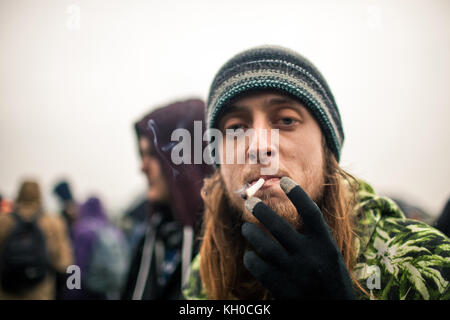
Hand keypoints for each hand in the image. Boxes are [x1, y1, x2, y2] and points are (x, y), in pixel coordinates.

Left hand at [241, 177, 354, 299]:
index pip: (311, 212)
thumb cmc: (329, 281)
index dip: (297, 194)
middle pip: (280, 225)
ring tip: (246, 228)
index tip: (284, 180)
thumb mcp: (329, 256)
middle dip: (261, 210)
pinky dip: (251, 258)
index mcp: (326, 245)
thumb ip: (314, 238)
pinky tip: (250, 256)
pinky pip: (258, 266)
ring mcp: (296, 273)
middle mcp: (311, 256)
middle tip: (249, 202)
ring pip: (264, 244)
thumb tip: (290, 214)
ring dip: (251, 232)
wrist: (333, 313)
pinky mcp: (281, 288)